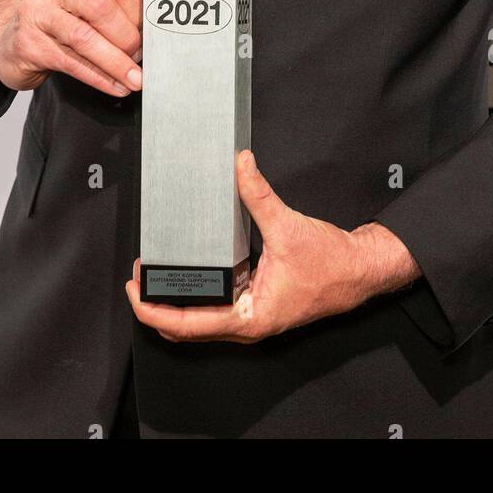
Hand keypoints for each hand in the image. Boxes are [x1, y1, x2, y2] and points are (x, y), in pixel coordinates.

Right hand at [0, 0, 147, 97]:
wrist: (12, 38)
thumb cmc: (62, 13)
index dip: (138, 10)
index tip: (149, 30)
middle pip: (101, 8)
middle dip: (127, 37)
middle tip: (140, 55)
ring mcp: (37, 13)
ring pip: (84, 37)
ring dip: (115, 62)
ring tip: (134, 78)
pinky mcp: (29, 43)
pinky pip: (70, 61)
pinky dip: (98, 77)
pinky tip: (115, 86)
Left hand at [125, 150, 420, 341]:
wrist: (359, 271)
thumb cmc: (331, 263)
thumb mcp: (288, 226)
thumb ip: (259, 194)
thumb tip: (241, 164)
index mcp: (248, 318)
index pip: (186, 324)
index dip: (152, 309)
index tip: (133, 289)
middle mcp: (246, 324)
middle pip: (187, 328)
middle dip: (157, 305)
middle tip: (136, 277)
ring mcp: (251, 316)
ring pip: (201, 320)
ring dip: (175, 300)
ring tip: (154, 272)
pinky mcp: (257, 303)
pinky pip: (217, 306)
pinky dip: (196, 293)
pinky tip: (188, 268)